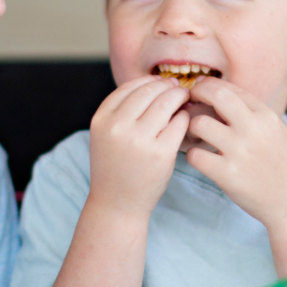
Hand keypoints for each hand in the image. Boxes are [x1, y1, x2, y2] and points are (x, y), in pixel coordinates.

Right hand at [88, 75, 190, 218]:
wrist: (117, 204)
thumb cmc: (115, 167)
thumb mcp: (105, 135)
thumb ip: (121, 110)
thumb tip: (156, 83)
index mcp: (102, 119)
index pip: (130, 86)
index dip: (149, 81)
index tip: (160, 83)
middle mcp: (118, 127)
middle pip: (150, 90)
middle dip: (167, 86)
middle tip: (178, 89)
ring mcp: (140, 140)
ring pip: (167, 102)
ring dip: (179, 96)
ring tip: (184, 100)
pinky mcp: (161, 153)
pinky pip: (179, 122)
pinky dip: (184, 117)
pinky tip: (183, 121)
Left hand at [182, 77, 286, 225]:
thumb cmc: (282, 166)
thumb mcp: (276, 131)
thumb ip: (253, 113)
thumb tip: (222, 96)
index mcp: (266, 116)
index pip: (230, 88)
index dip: (210, 87)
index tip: (201, 92)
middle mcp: (253, 128)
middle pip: (216, 95)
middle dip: (197, 94)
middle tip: (189, 103)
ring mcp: (240, 151)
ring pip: (199, 123)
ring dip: (191, 128)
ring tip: (194, 136)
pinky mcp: (228, 174)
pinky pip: (195, 155)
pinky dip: (192, 154)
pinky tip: (199, 158)